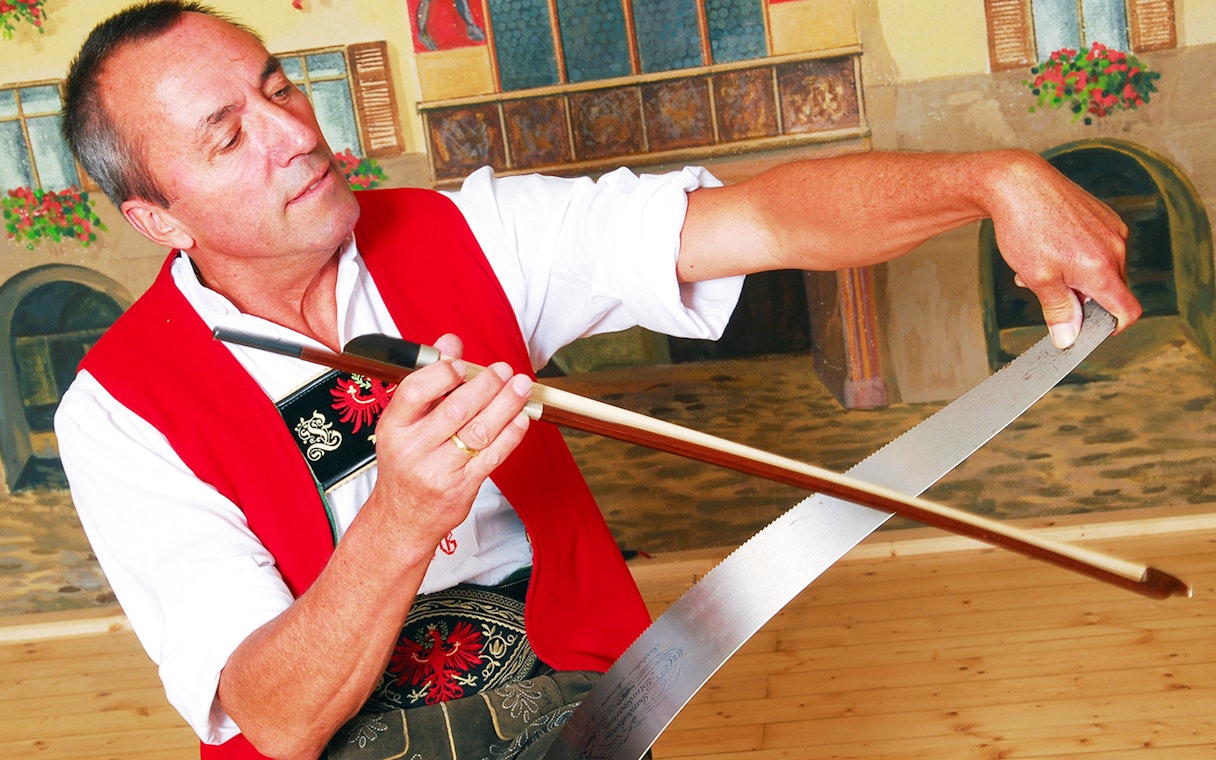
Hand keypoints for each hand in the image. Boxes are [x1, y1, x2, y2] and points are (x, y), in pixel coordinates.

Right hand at [366, 333, 531, 557]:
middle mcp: (412, 449)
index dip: (442, 374)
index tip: (463, 364)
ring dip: (506, 404)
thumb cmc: (406, 462)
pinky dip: (511, 434)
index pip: (414, 392)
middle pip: (456, 410)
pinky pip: (493, 455)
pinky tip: (521, 417)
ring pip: (479, 431)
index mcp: (393, 427)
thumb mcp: (405, 422)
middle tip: (504, 370)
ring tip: (521, 386)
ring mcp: (437, 471)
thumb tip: (451, 342)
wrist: (404, 518)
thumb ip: (429, 380)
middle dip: (486, 385)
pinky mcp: (462, 487)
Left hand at [986, 151, 1141, 347]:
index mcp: (1103, 268)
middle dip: (1082, 298)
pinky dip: (1077, 257)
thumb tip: (1069, 339)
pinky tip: (1047, 248)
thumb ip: (1059, 311)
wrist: (1017, 183)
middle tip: (1045, 290)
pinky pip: (1098, 247)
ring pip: (1102, 269)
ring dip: (1074, 277)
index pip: (1128, 311)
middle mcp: (1116, 247)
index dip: (1112, 327)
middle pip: (1112, 290)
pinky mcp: (1103, 216)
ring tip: (1038, 266)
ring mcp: (1112, 228)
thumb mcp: (1038, 279)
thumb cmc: (1025, 229)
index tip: (1089, 330)